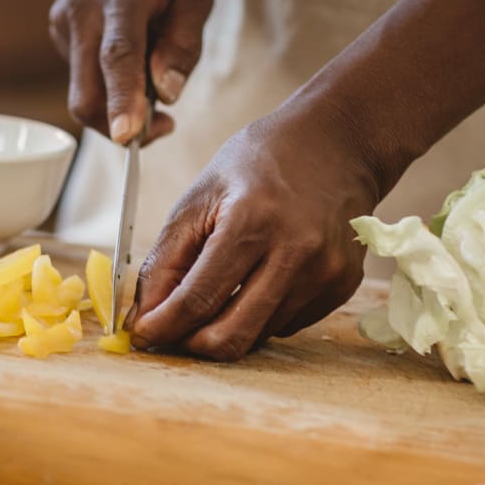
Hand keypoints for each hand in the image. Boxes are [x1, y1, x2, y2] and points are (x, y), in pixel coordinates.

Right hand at [49, 0, 215, 143]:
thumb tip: (168, 92)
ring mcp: (65, 24)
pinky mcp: (61, 34)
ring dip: (120, 106)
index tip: (127, 137)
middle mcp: (83, 11)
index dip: (122, 100)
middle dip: (121, 127)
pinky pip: (86, 78)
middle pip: (87, 95)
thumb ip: (185, 40)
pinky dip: (113, 85)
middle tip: (166, 124)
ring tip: (156, 71)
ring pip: (84, 94)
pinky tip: (136, 55)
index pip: (117, 56)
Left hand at [127, 104, 382, 359]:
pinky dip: (262, 313)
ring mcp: (326, 273)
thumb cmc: (261, 162)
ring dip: (228, 323)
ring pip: (257, 335)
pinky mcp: (342, 286)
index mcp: (252, 221)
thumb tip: (145, 317)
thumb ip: (166, 259)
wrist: (339, 141)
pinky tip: (264, 275)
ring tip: (225, 285)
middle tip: (175, 330)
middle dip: (192, 343)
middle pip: (231, 337)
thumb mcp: (201, 195)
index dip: (162, 327)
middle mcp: (295, 252)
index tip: (142, 336)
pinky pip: (286, 324)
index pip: (197, 299)